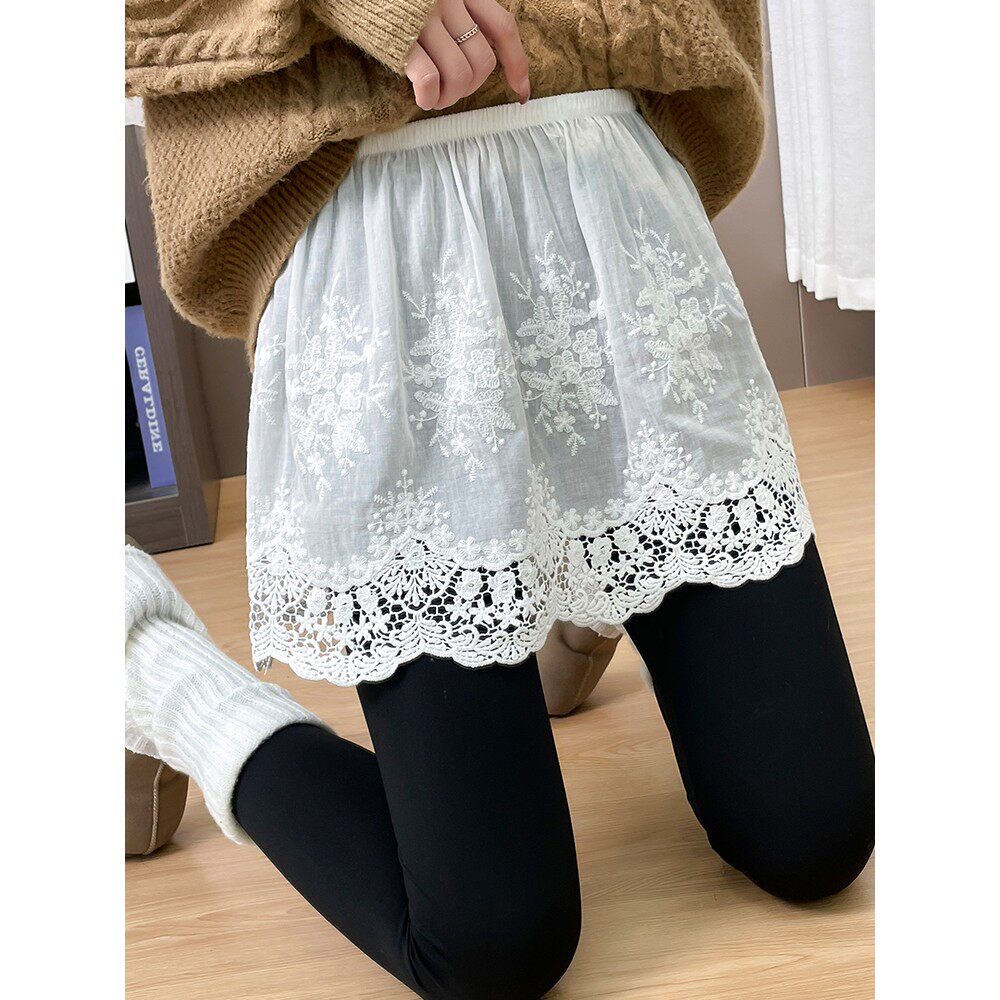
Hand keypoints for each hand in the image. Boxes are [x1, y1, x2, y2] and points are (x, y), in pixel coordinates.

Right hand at [405, 0, 529, 111]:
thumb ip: (455, 15)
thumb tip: (476, 61)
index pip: (503, 28)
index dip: (516, 64)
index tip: (520, 93)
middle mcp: (449, 1)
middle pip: (482, 61)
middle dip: (471, 88)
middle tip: (450, 92)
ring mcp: (426, 20)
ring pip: (461, 75)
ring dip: (450, 98)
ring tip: (433, 98)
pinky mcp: (403, 41)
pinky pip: (431, 80)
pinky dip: (430, 99)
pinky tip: (421, 99)